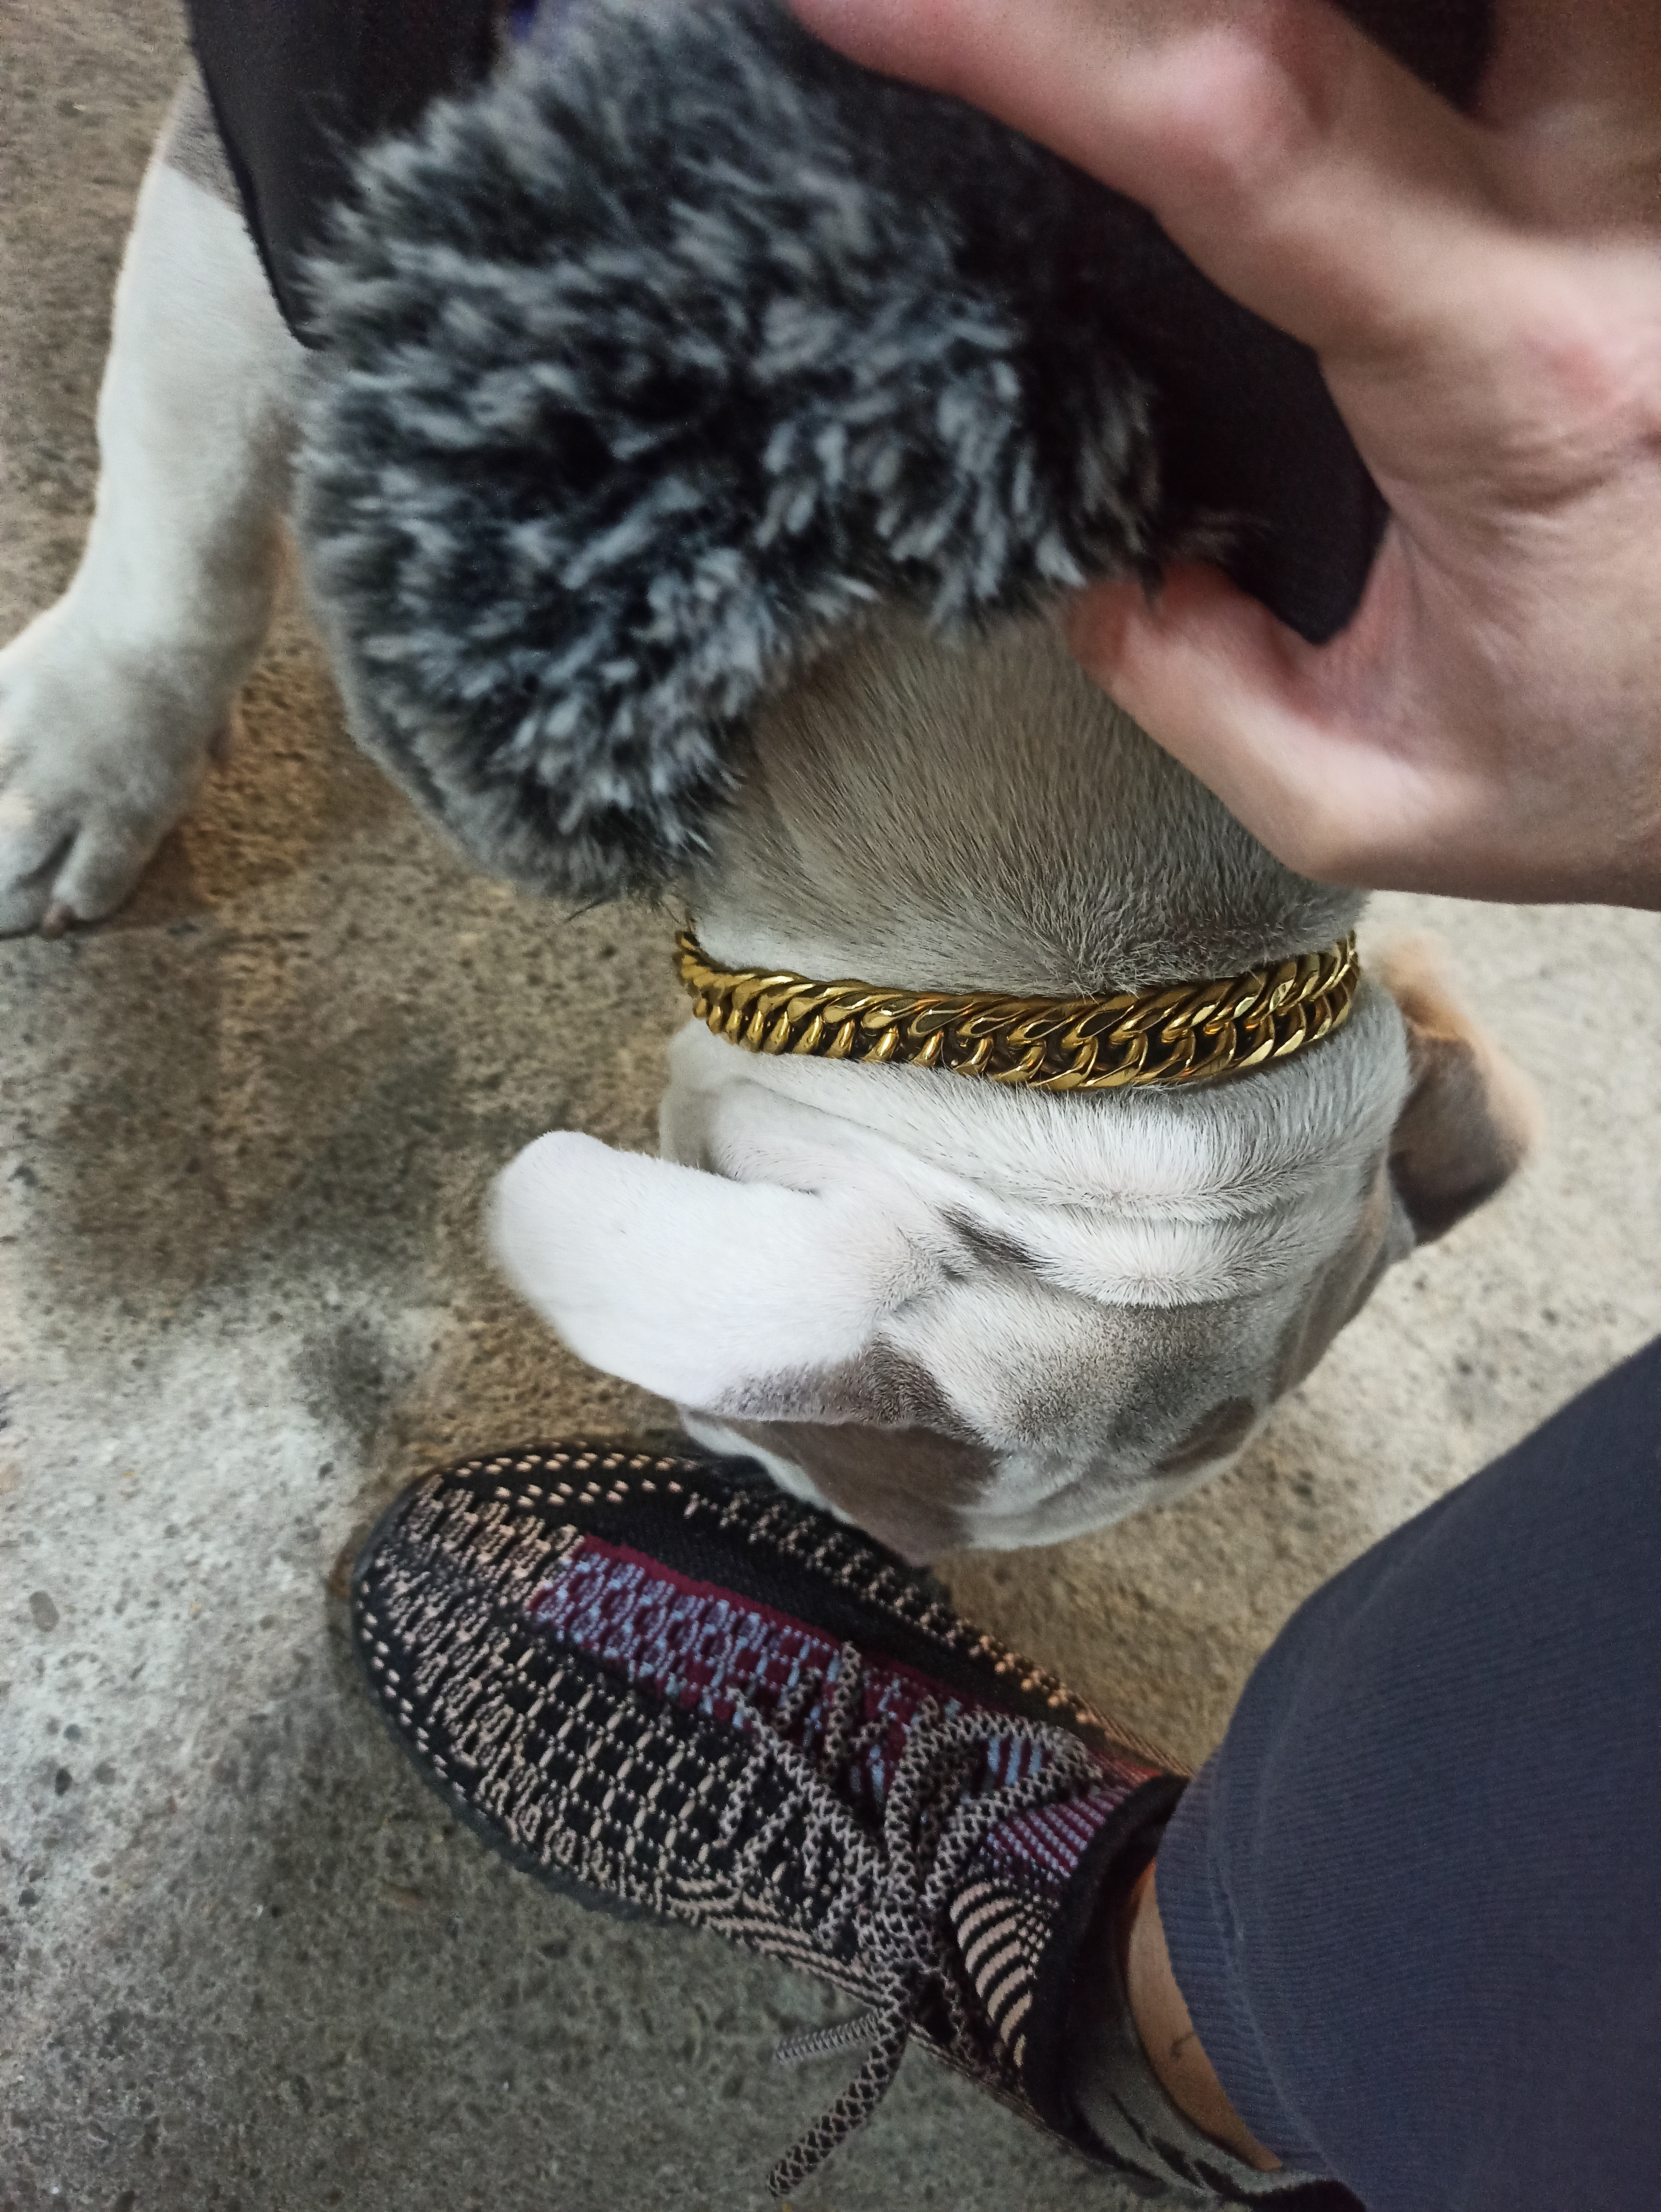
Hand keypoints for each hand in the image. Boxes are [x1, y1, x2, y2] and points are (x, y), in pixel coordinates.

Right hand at [791, 0, 1660, 906]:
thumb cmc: (1652, 763)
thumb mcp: (1399, 799)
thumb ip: (1210, 704)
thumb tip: (1100, 587)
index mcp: (1514, 367)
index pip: (1236, 131)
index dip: (1034, 34)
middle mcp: (1616, 206)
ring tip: (1167, 37)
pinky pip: (1562, 26)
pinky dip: (1439, 21)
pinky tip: (1353, 54)